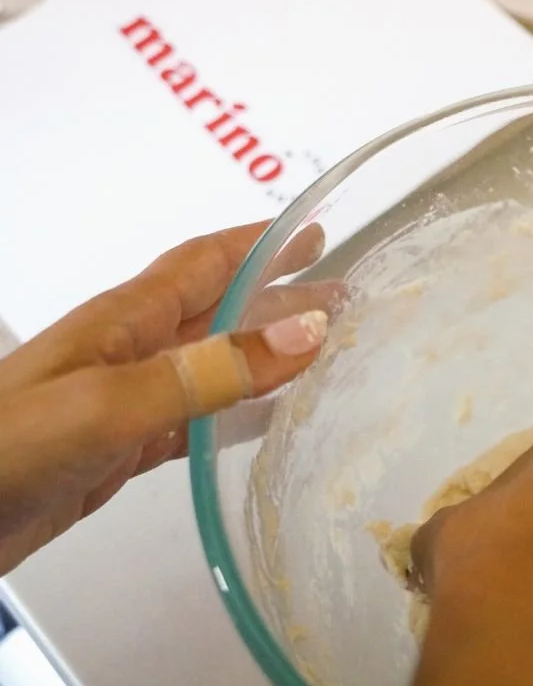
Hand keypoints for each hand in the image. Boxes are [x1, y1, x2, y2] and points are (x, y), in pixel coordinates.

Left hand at [0, 221, 337, 574]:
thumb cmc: (7, 449)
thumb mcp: (109, 403)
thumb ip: (207, 372)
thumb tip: (307, 332)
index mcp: (125, 321)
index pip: (205, 263)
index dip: (260, 244)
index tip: (317, 231)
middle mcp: (128, 352)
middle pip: (219, 311)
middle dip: (280, 298)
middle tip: (346, 298)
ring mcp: (121, 403)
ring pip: (211, 367)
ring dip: (267, 355)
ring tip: (326, 355)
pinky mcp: (115, 453)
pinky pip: (192, 424)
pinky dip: (236, 418)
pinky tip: (267, 427)